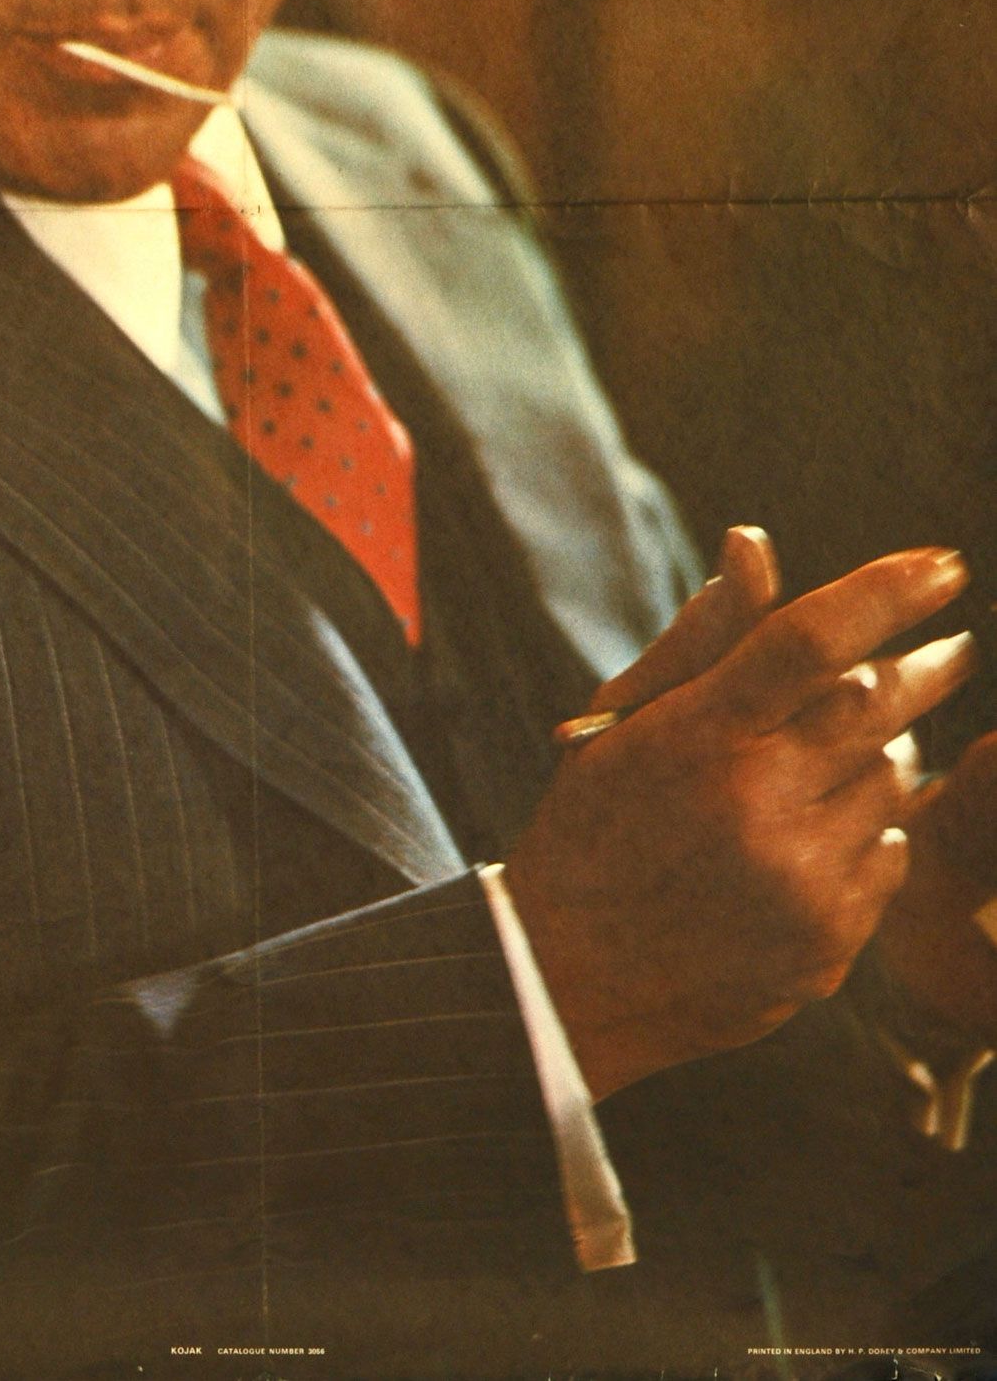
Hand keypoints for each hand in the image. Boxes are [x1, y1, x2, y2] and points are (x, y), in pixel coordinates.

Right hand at [506, 546, 974, 1100]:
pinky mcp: (826, 945)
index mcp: (698, 737)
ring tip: (841, 757)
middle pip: (878, 706)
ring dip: (884, 755)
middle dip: (928, 668)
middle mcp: (755, 806)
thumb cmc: (595, 827)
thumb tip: (754, 545)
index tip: (942, 564)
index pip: (810, 641)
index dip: (886, 593)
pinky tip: (819, 831)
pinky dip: (868, 829)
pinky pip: (888, 855)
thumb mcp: (624, 723)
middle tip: (954, 649)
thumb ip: (703, 639)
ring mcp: (798, 882)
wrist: (570, 978)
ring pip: (892, 782)